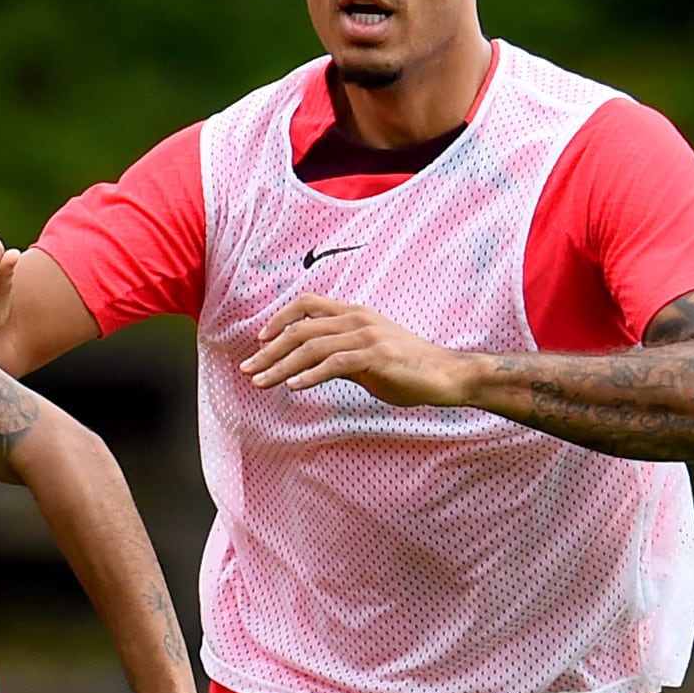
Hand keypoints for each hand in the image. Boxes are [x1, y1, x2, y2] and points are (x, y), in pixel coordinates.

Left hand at [239, 296, 481, 405]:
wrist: (446, 375)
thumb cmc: (409, 367)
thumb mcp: (368, 356)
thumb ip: (340, 354)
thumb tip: (312, 366)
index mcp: (354, 314)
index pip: (307, 305)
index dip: (280, 319)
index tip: (260, 340)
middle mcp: (356, 319)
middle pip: (301, 329)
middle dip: (269, 350)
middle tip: (247, 369)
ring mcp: (366, 336)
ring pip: (311, 347)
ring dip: (281, 366)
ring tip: (261, 382)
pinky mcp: (375, 356)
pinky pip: (334, 364)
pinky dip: (310, 375)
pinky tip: (293, 387)